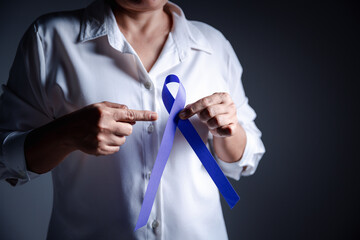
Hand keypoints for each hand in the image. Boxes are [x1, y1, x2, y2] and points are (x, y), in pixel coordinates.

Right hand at [25, 101, 156, 172]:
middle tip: (113, 126)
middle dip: (124, 128)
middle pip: (129, 130)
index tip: (155, 116)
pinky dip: (112, 145)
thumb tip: (132, 116)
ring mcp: (102, 139)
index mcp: (105, 113)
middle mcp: (105, 126)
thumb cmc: (85, 117)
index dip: (144, 115)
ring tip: (104, 133)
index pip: (129, 114)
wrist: (68, 131)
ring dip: (118, 137)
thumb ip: (116, 108)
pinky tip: (101, 140)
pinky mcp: (100, 149)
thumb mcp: (99, 106)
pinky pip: (116, 149)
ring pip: (123, 140)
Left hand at [178, 92, 238, 136]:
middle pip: (209, 111)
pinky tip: (217, 130)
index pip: (205, 101)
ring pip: (216, 121)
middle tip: (203, 119)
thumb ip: (196, 106)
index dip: (192, 109)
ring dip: (209, 124)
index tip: (182, 115)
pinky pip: (226, 130)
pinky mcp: (234, 127)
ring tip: (210, 124)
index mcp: (222, 96)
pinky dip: (219, 131)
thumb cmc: (215, 113)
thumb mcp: (207, 106)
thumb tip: (184, 110)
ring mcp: (233, 116)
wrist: (227, 124)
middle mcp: (230, 105)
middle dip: (202, 117)